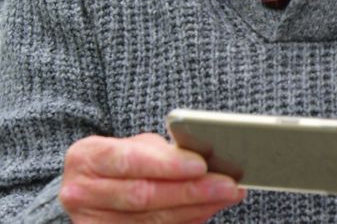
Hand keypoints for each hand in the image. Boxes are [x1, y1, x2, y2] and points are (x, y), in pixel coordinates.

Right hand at [59, 133, 245, 222]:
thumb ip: (162, 152)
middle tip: (228, 185)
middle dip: (191, 190)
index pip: (129, 160)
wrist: (90, 188)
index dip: (167, 164)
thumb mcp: (133, 146)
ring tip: (226, 196)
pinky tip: (207, 210)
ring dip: (195, 208)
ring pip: (151, 219)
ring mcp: (92, 222)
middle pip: (143, 196)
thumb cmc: (120, 161)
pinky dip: (186, 221)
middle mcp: (82, 193)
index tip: (201, 164)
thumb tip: (206, 163)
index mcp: (86, 158)